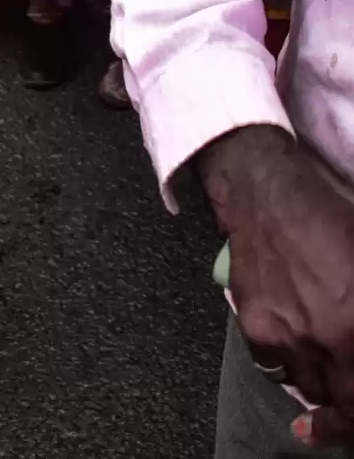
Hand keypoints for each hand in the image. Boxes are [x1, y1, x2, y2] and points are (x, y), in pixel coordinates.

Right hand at [199, 127, 353, 430]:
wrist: (267, 192)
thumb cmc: (329, 217)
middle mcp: (326, 337)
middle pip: (342, 400)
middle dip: (348, 406)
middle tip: (349, 396)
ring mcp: (287, 336)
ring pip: (309, 389)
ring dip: (322, 387)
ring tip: (327, 369)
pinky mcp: (255, 327)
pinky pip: (274, 369)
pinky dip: (288, 369)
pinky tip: (297, 355)